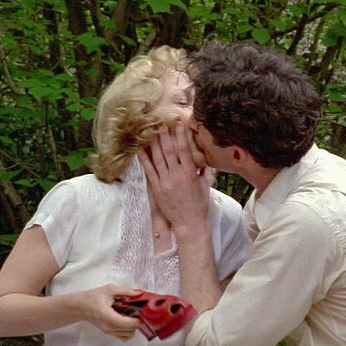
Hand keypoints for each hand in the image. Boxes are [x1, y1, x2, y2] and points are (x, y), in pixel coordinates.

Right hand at [79, 284, 142, 340]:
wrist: (80, 306)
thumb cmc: (92, 298)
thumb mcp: (109, 289)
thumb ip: (126, 291)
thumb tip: (139, 293)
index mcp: (107, 316)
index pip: (128, 324)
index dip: (138, 318)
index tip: (141, 310)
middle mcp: (108, 327)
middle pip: (131, 330)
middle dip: (137, 321)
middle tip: (138, 310)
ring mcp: (109, 331)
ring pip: (129, 335)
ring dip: (134, 326)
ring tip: (132, 314)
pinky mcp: (109, 332)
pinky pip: (124, 336)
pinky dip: (129, 330)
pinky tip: (127, 320)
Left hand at [139, 122, 210, 236]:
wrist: (189, 224)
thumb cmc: (200, 205)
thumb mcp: (205, 186)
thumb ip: (203, 171)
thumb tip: (203, 158)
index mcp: (190, 173)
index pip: (184, 149)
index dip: (180, 134)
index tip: (178, 122)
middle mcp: (176, 175)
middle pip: (169, 150)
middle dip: (164, 134)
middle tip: (160, 121)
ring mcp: (165, 181)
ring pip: (158, 158)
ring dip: (154, 142)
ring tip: (151, 130)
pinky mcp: (157, 188)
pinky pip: (149, 171)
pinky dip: (144, 159)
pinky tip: (141, 149)